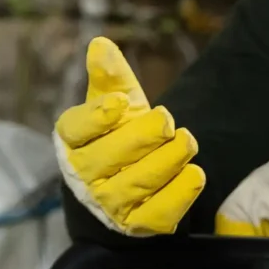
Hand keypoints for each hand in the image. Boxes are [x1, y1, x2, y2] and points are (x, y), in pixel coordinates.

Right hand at [55, 38, 204, 235]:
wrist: (122, 185)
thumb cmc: (117, 135)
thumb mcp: (115, 103)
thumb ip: (111, 76)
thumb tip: (101, 44)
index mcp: (73, 139)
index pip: (76, 129)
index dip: (97, 118)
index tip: (120, 103)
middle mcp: (84, 174)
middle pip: (109, 157)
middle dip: (141, 137)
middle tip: (166, 120)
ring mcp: (109, 203)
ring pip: (137, 184)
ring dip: (166, 162)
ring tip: (186, 141)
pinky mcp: (137, 224)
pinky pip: (158, 213)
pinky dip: (178, 194)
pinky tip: (195, 174)